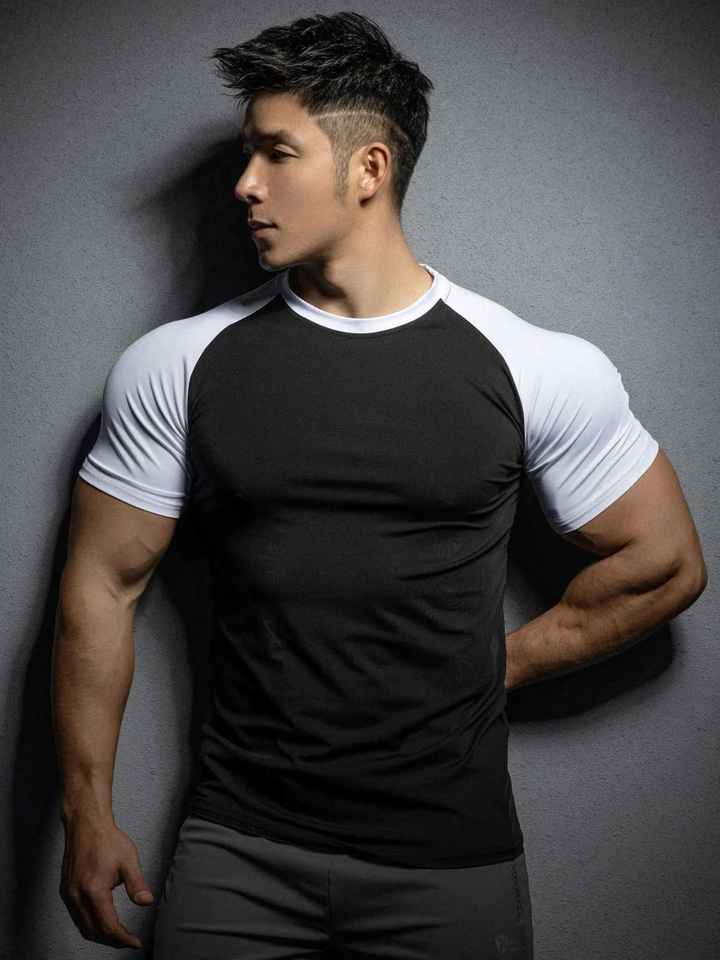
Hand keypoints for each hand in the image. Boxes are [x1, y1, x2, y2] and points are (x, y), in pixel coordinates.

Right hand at [59, 814, 154, 949]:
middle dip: (112, 940)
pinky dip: (90, 925)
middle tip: (128, 940)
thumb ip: (137, 884)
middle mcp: (78, 896)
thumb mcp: (128, 860)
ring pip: (83, 927)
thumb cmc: (107, 840)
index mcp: (94, 890)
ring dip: (100, 935)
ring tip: (118, 935)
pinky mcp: (66, 891)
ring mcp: (69, 894)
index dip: (123, 938)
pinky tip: (102, 921)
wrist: (86, 825)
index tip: (135, 942)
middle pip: (94, 931)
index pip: (108, 926)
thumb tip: (147, 902)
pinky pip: (77, 917)